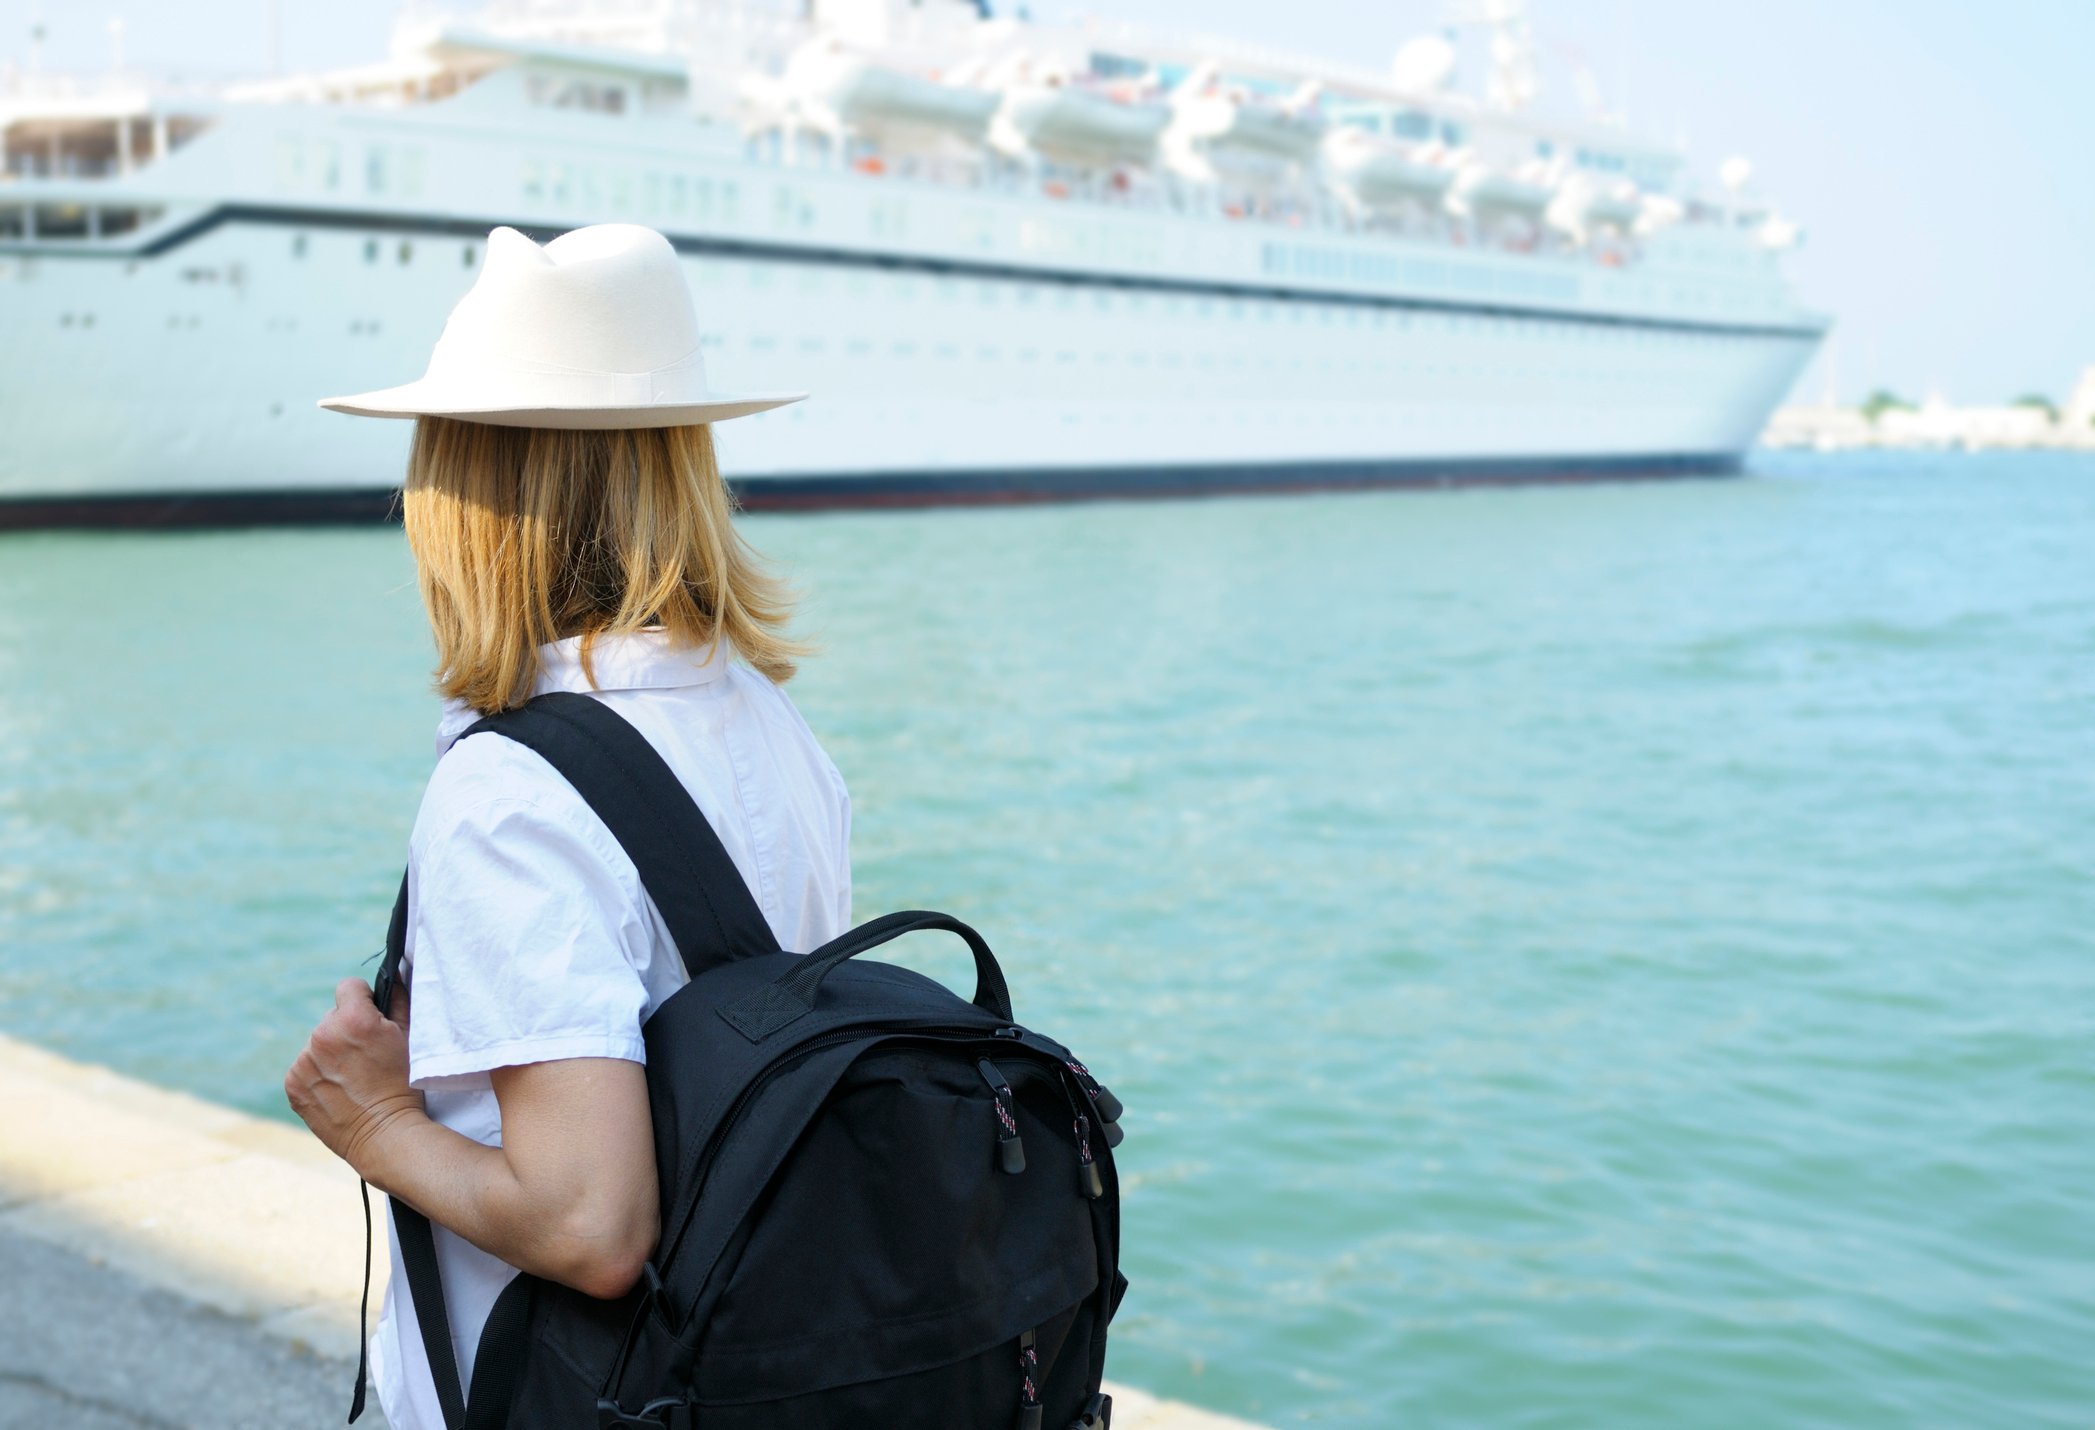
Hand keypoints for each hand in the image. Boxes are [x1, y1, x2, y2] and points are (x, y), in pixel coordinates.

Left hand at [285, 976, 424, 1182]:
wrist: (385, 1136)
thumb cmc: (404, 1086)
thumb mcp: (410, 1038)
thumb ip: (399, 1000)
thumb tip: (394, 975)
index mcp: (353, 1019)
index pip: (349, 986)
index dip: (363, 999)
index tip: (371, 1016)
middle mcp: (322, 1036)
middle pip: (332, 1017)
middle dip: (346, 1029)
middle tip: (366, 1056)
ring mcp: (303, 1062)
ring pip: (318, 1044)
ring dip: (331, 1053)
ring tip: (353, 1078)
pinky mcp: (292, 1085)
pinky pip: (305, 1067)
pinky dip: (318, 1074)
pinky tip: (338, 1090)